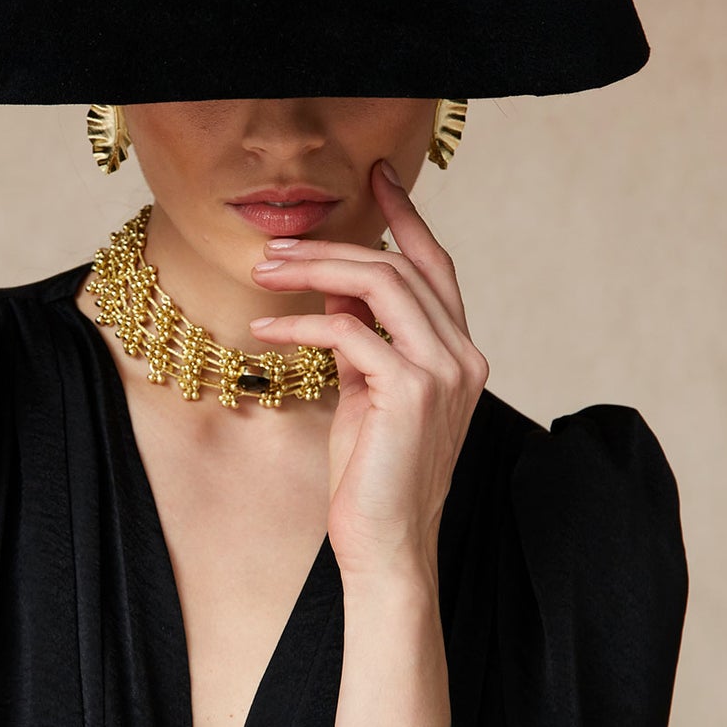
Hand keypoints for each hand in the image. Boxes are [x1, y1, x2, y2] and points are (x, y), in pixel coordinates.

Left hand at [250, 158, 488, 580]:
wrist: (387, 548)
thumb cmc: (371, 479)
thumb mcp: (365, 394)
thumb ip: (361, 342)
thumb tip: (335, 291)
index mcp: (458, 354)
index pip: (436, 267)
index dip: (407, 218)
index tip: (378, 178)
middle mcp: (463, 356)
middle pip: (400, 267)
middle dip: (334, 244)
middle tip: (276, 245)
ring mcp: (443, 372)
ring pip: (380, 284)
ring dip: (314, 269)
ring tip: (263, 272)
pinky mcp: (411, 392)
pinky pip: (349, 332)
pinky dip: (301, 324)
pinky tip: (266, 331)